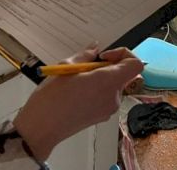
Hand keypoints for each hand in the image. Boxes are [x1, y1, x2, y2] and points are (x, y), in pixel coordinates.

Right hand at [13, 46, 142, 160]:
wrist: (41, 128)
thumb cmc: (51, 99)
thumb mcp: (66, 67)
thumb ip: (85, 55)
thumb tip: (95, 49)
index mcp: (108, 82)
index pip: (135, 64)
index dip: (123, 54)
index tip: (104, 56)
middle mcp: (113, 97)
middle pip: (123, 75)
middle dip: (106, 66)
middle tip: (85, 66)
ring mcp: (108, 109)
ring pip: (113, 85)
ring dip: (99, 78)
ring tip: (76, 79)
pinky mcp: (101, 117)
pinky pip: (105, 97)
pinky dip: (95, 90)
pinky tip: (75, 91)